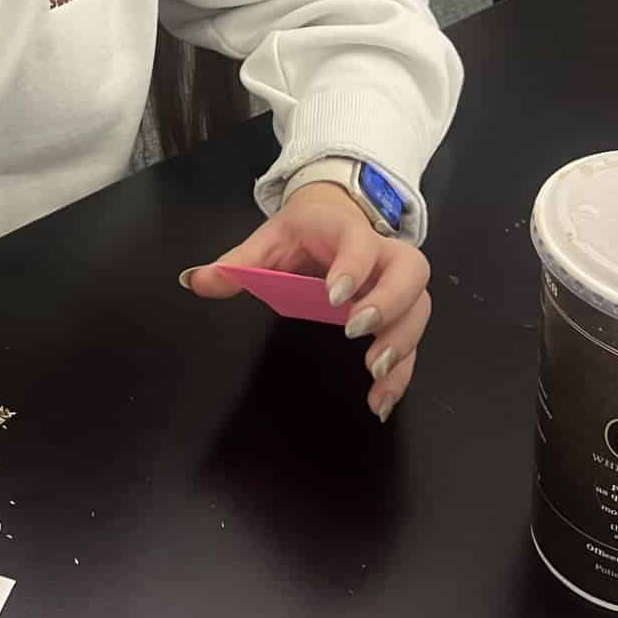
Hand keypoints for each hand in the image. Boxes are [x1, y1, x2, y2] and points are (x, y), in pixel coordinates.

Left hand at [179, 182, 430, 421]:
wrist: (333, 217)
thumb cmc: (302, 231)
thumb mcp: (268, 239)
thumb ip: (237, 262)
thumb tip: (197, 280)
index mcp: (346, 230)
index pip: (360, 241)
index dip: (353, 267)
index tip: (334, 297)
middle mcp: (382, 254)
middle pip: (411, 271)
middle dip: (391, 303)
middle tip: (358, 332)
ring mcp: (397, 283)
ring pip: (420, 307)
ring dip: (403, 342)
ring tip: (374, 375)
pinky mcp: (399, 313)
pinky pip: (412, 341)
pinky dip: (402, 372)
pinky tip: (381, 400)